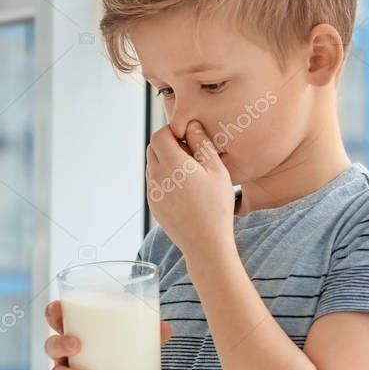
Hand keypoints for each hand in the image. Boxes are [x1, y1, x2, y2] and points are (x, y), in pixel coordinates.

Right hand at [44, 299, 173, 369]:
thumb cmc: (118, 368)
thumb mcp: (133, 351)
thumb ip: (149, 338)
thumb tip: (166, 329)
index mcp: (77, 337)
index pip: (57, 320)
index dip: (53, 312)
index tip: (59, 308)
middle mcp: (64, 358)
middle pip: (51, 345)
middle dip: (60, 343)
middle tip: (77, 345)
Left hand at [146, 121, 234, 257]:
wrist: (206, 243)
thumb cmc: (216, 206)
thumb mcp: (216, 170)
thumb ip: (202, 144)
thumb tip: (191, 125)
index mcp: (171, 164)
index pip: (159, 135)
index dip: (172, 131)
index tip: (189, 138)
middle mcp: (156, 176)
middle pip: (153, 149)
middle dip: (168, 145)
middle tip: (191, 154)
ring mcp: (152, 192)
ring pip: (153, 166)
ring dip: (166, 162)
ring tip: (190, 173)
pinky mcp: (153, 205)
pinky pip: (154, 183)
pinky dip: (165, 178)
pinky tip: (185, 189)